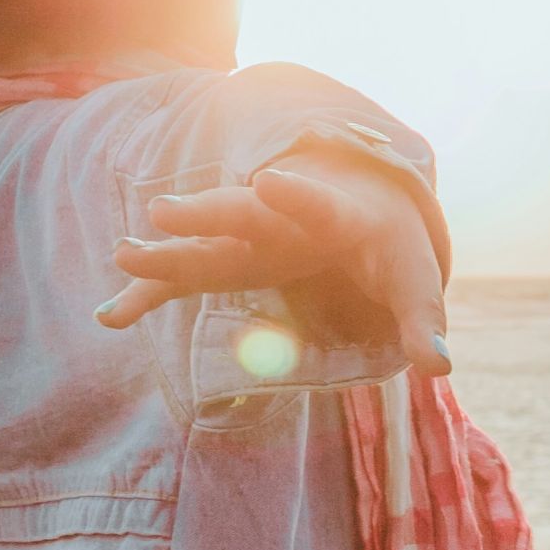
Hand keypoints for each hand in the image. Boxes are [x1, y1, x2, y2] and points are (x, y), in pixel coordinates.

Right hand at [102, 160, 451, 376]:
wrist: (364, 203)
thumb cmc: (392, 244)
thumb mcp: (415, 279)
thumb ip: (423, 321)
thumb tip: (438, 367)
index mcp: (337, 216)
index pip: (317, 204)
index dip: (297, 195)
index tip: (268, 182)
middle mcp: (284, 219)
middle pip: (242, 215)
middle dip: (204, 213)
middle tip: (161, 210)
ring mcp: (252, 238)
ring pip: (205, 242)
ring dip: (165, 251)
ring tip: (122, 253)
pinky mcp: (233, 261)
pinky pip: (187, 278)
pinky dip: (152, 293)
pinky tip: (111, 315)